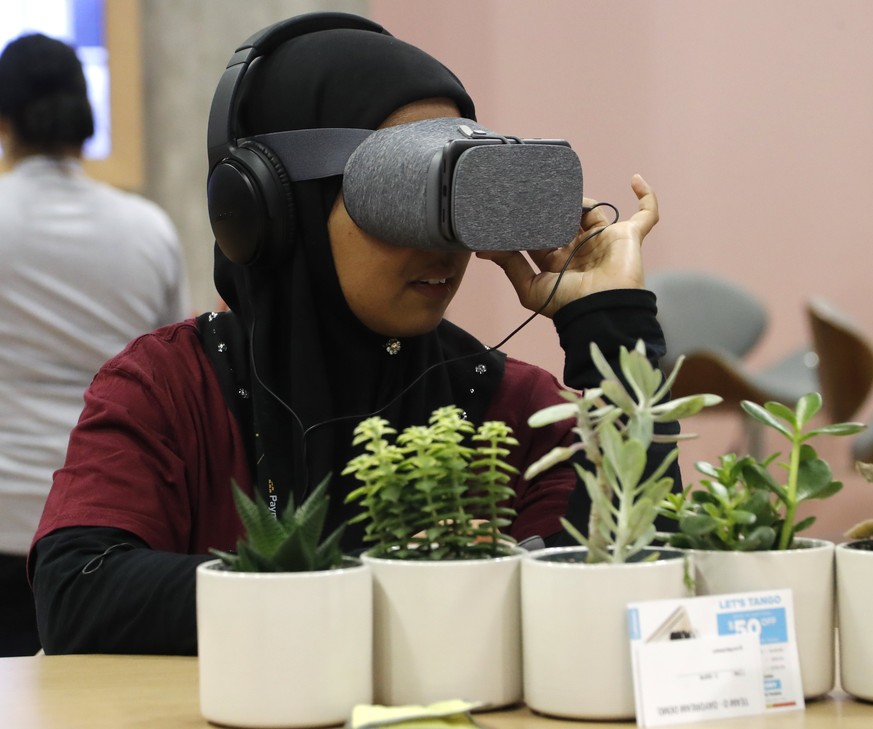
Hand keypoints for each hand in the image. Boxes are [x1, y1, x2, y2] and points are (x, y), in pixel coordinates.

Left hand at [476, 174, 658, 317]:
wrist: (601, 309)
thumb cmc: (568, 304)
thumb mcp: (530, 288)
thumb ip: (509, 265)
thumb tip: (482, 249)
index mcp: (559, 261)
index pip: (541, 234)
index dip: (530, 221)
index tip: (516, 207)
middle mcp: (581, 249)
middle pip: (566, 219)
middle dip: (554, 206)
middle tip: (539, 191)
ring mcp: (606, 241)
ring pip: (593, 211)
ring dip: (579, 200)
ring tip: (564, 193)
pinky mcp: (629, 237)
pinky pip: (647, 214)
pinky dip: (645, 196)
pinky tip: (634, 179)